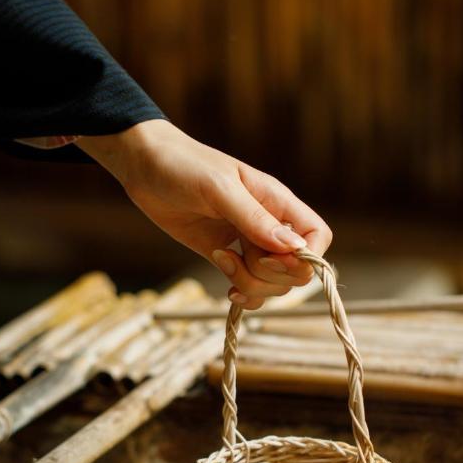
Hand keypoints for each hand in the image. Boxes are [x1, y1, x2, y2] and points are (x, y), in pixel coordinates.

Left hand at [78, 119, 331, 308]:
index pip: (317, 236)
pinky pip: (251, 289)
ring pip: (274, 286)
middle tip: (236, 256)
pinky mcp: (227, 258)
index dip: (306, 258)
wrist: (146, 169)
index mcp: (276, 202)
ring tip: (219, 259)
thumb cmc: (183, 166)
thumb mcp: (218, 189)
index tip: (273, 258)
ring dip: (250, 285)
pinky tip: (226, 289)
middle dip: (270, 276)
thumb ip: (254, 219)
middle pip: (296, 270)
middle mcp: (269, 226)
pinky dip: (244, 296)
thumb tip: (293, 248)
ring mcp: (248, 244)